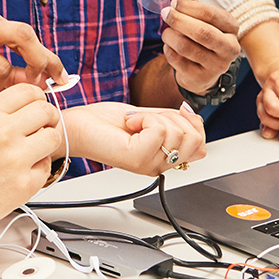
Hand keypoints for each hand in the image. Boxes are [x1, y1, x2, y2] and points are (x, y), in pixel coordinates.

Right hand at [0, 85, 61, 242]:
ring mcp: (16, 159)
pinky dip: (38, 168)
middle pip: (46, 110)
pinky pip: (47, 166)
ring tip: (34, 149)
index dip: (38, 98)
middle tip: (43, 127)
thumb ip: (1, 114)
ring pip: (54, 136)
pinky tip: (21, 171)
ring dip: (47, 141)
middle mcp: (3, 133)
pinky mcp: (24, 184)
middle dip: (49, 118)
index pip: (29, 91)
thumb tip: (31, 105)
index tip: (38, 106)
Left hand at [62, 101, 206, 175]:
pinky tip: (129, 123)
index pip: (201, 147)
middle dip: (175, 118)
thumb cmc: (105, 123)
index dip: (192, 124)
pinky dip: (144, 117)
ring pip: (179, 133)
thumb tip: (192, 115)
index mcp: (164, 157)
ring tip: (135, 121)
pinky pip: (158, 129)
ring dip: (155, 116)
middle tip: (147, 119)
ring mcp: (149, 164)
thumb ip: (173, 120)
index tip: (170, 114)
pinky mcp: (136, 158)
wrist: (77, 127)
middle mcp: (159, 164)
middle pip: (196, 141)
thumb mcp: (149, 117)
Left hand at [159, 0, 239, 93]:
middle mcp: (230, 47)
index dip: (188, 6)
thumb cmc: (199, 31)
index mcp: (231, 26)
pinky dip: (168, 51)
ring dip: (170, 36)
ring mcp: (218, 65)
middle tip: (164, 13)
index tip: (173, 1)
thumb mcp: (195, 11)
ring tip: (166, 32)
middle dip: (178, 20)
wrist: (200, 68)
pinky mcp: (203, 78)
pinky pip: (178, 61)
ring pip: (187, 47)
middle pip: (202, 32)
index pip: (211, 14)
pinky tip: (170, 47)